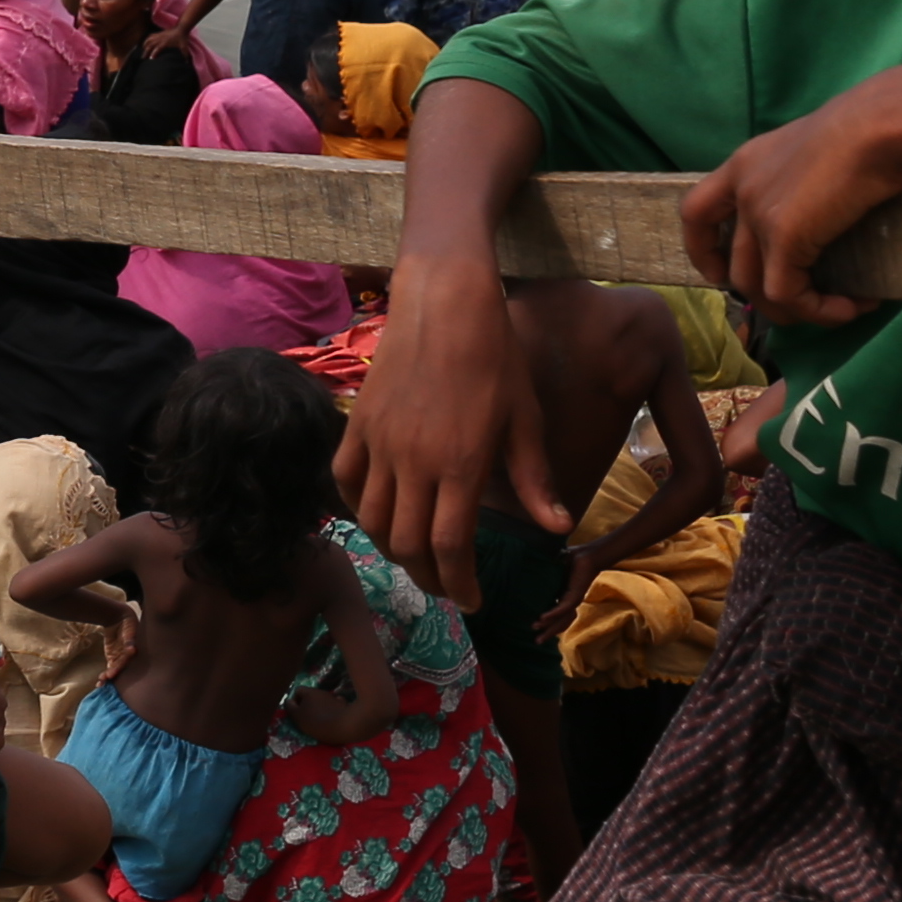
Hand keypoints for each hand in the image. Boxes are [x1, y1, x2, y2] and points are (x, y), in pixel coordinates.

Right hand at [337, 252, 565, 606]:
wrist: (444, 301)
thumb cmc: (495, 356)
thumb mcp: (524, 418)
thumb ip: (533, 478)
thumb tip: (556, 529)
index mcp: (460, 465)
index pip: (450, 548)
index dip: (459, 584)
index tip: (473, 600)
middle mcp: (413, 462)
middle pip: (407, 545)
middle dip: (428, 577)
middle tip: (447, 584)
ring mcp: (379, 443)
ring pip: (372, 520)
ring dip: (393, 548)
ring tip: (415, 555)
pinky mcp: (358, 425)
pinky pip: (345, 481)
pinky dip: (358, 507)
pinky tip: (378, 511)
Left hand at [674, 77, 901, 325]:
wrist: (881, 124)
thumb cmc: (869, 129)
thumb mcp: (820, 151)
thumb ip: (807, 180)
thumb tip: (830, 210)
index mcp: (746, 162)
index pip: (697, 212)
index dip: (703, 250)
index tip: (723, 274)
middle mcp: (742, 188)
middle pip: (730, 261)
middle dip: (761, 293)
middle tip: (802, 304)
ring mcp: (758, 212)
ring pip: (754, 285)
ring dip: (797, 309)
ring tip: (840, 308)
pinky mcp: (784, 237)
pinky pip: (786, 293)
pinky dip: (817, 310)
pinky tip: (852, 306)